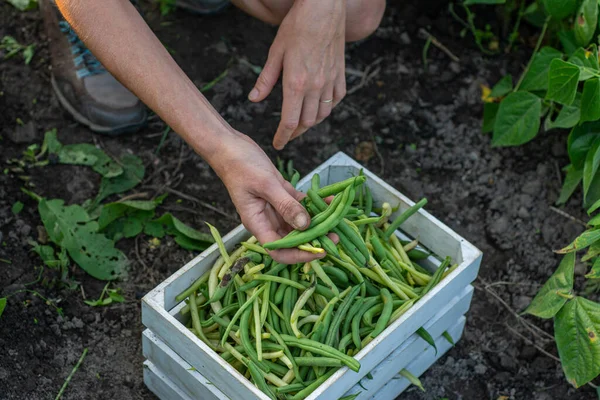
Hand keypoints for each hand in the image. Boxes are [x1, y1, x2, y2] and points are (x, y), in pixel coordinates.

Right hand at [211, 131, 324, 263]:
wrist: (229, 146)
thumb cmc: (240, 165)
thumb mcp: (265, 184)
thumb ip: (286, 205)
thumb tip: (305, 225)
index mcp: (257, 223)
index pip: (279, 249)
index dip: (299, 255)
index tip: (320, 251)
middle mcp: (267, 219)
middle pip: (292, 239)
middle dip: (313, 240)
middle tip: (335, 236)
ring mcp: (275, 207)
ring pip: (299, 222)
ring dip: (317, 223)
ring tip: (337, 220)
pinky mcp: (282, 194)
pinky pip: (301, 204)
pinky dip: (315, 204)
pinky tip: (329, 201)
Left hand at [248, 0, 346, 149]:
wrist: (323, 9)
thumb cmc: (297, 27)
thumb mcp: (276, 53)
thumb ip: (266, 80)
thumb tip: (254, 99)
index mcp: (296, 83)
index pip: (289, 121)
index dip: (283, 136)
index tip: (279, 144)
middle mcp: (315, 86)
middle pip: (306, 122)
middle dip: (295, 132)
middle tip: (287, 134)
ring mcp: (330, 81)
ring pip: (322, 114)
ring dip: (311, 122)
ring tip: (301, 123)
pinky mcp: (340, 75)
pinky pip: (336, 99)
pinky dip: (327, 107)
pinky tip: (320, 106)